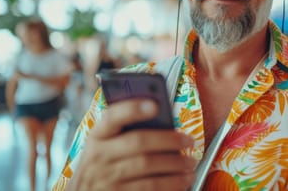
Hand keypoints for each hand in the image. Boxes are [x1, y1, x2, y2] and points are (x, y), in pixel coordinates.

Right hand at [66, 99, 195, 190]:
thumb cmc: (103, 166)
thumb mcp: (106, 146)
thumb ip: (127, 132)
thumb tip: (164, 122)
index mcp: (97, 137)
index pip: (112, 117)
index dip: (133, 108)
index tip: (155, 104)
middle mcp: (98, 157)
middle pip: (138, 142)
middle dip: (169, 140)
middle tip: (189, 141)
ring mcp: (106, 179)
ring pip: (148, 167)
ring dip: (175, 165)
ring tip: (190, 163)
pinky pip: (150, 188)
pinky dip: (171, 184)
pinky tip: (182, 181)